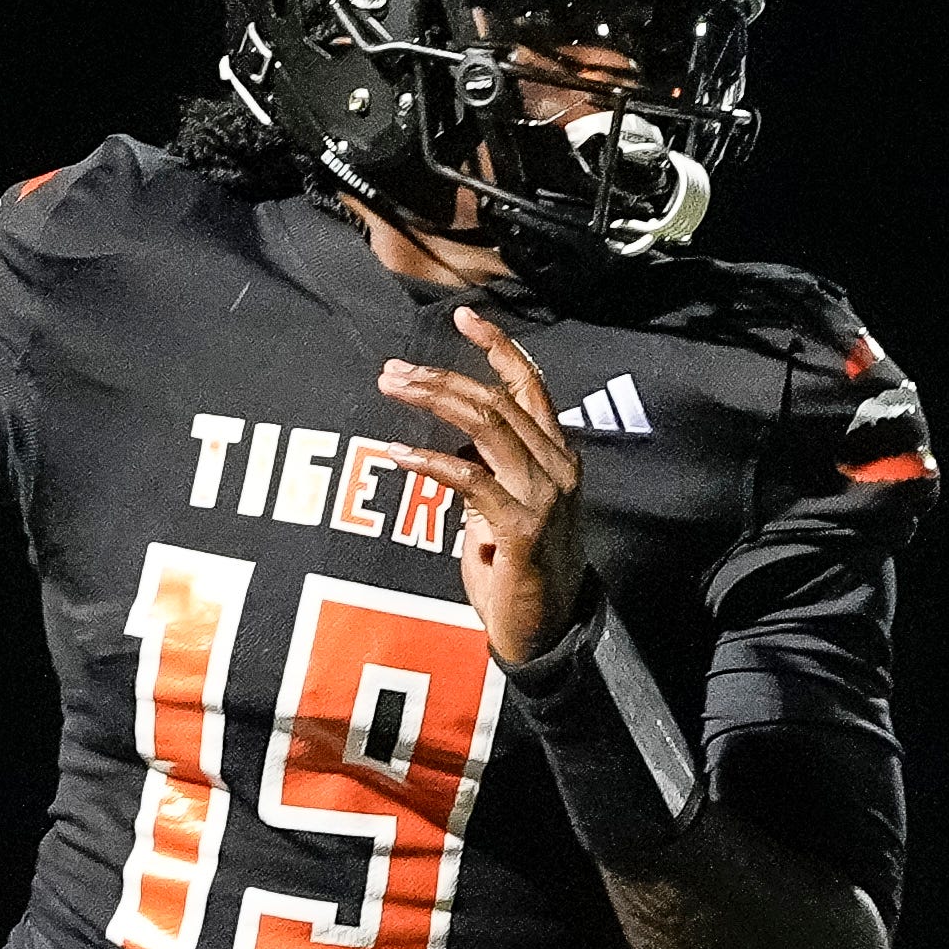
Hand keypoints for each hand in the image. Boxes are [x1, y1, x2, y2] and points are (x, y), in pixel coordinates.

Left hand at [378, 305, 588, 663]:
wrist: (545, 631)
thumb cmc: (521, 572)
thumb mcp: (507, 509)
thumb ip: (490, 471)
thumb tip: (452, 444)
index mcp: (556, 456)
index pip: (531, 386)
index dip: (500, 347)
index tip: (466, 317)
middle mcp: (556, 467)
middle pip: (496, 400)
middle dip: (440, 377)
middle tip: (393, 370)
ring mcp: (544, 495)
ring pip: (486, 426)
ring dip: (433, 401)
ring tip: (392, 390)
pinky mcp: (523, 528)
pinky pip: (471, 479)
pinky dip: (431, 462)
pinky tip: (398, 453)